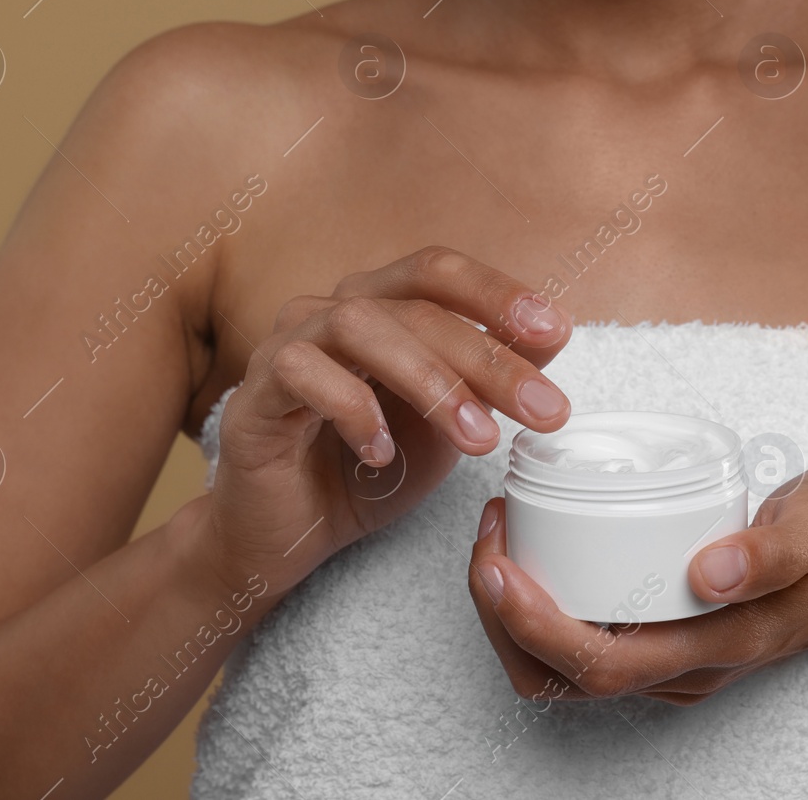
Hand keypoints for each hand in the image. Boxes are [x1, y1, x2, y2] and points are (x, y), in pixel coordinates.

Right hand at [199, 246, 573, 595]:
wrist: (288, 536)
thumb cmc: (368, 470)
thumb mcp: (449, 423)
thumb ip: (490, 377)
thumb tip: (551, 334)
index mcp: (378, 305)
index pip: (436, 271)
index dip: (496, 292)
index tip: (555, 329)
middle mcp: (329, 311)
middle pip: (415, 306)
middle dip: (487, 357)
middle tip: (541, 409)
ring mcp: (285, 346)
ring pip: (360, 326)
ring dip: (431, 381)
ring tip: (478, 439)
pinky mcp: (252, 394)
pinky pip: (301, 373)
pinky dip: (353, 409)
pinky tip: (383, 454)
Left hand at [467, 462, 807, 704]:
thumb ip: (774, 550)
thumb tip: (710, 571)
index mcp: (719, 644)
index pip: (601, 665)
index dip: (533, 624)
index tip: (498, 560)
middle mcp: (686, 667)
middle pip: (560, 679)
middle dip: (501, 615)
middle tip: (490, 534)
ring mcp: (673, 660)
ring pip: (560, 670)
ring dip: (511, 613)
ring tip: (501, 535)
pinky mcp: (665, 640)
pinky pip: (580, 644)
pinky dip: (538, 605)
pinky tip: (535, 547)